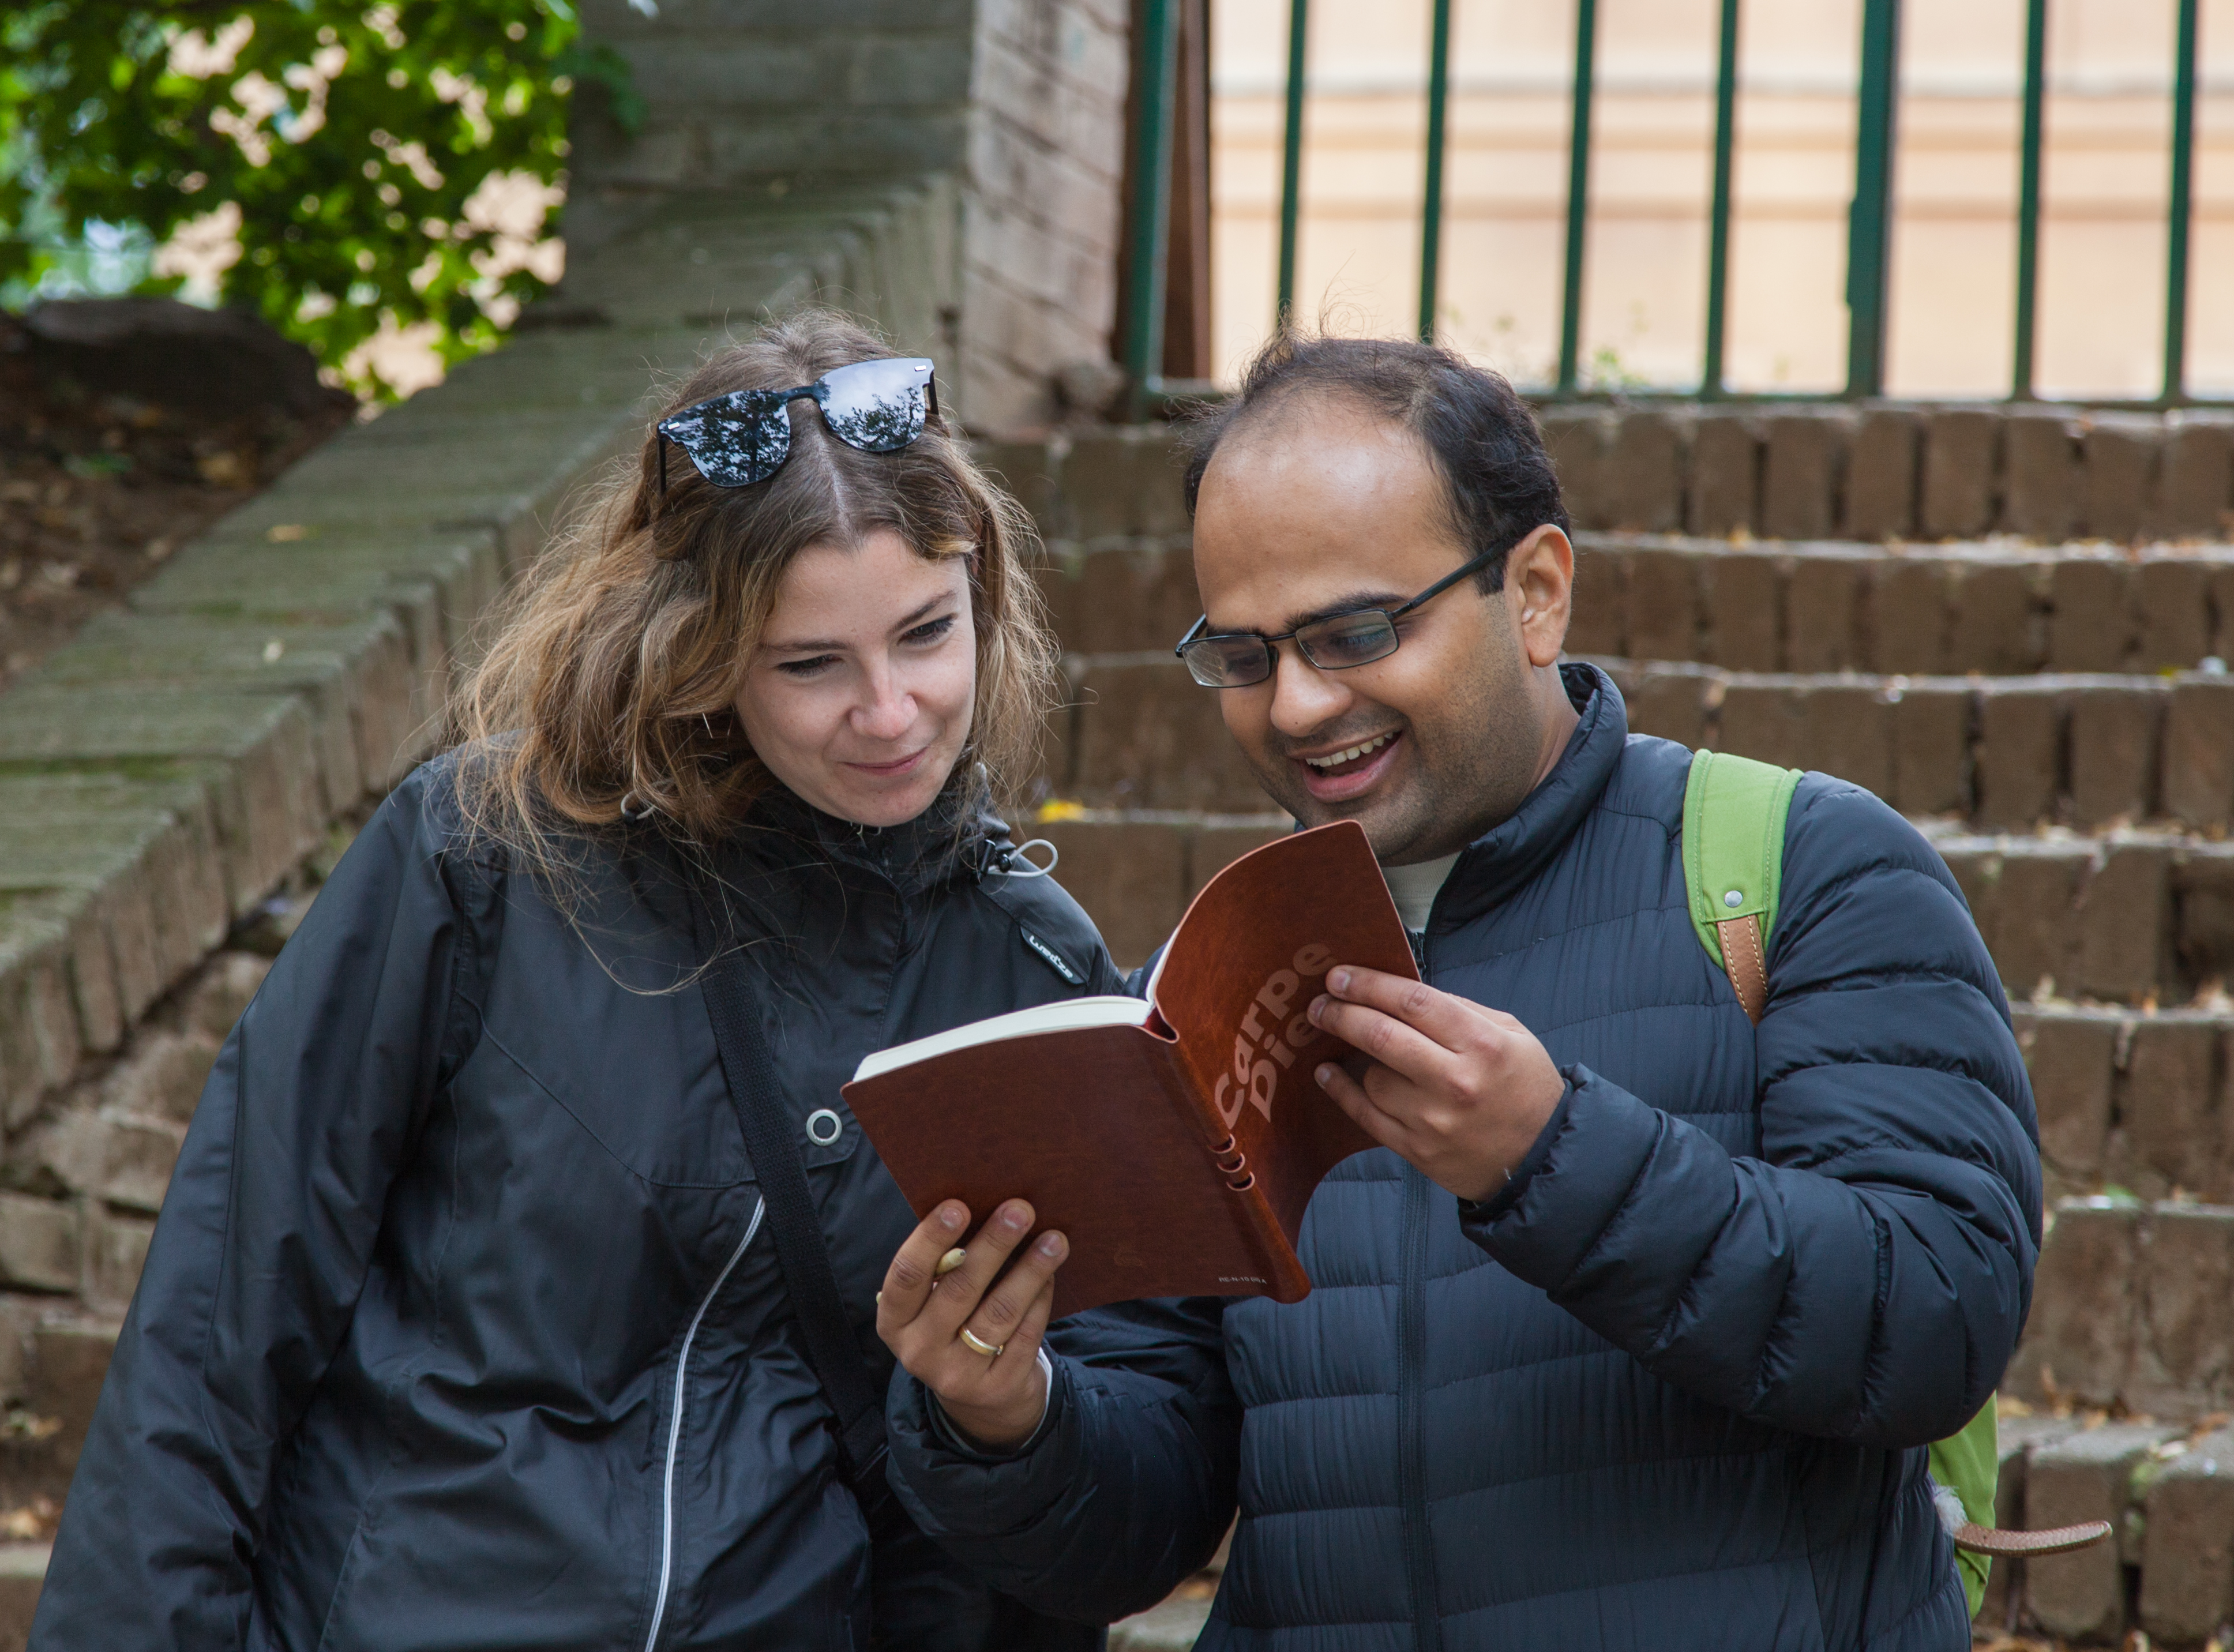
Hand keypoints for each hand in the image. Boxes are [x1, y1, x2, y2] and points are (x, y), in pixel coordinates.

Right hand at [877, 1198, 1067, 1450]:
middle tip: (1020, 1209)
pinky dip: (1040, 1300)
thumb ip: (946, 1264)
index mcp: (895, 1321)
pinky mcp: (997, 1387)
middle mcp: (919, 1351)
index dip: (930, 1238)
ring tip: (1053, 1239)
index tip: (959, 1205)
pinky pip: (1025, 1335)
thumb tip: (985, 1205)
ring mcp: (957, 1375)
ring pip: (999, 1313)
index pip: (907, 1275)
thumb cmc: (954, 1322)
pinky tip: (1051, 1273)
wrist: (977, 1395)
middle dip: (993, 1245)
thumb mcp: (933, 1301)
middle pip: (959, 1290)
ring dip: (1029, 1270)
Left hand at [1307, 965, 1565, 1201]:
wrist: (1540, 1156)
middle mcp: (1455, 1081)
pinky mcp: (1417, 1150)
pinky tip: (1327, 1073)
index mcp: (1482, 1044)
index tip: (1339, 976)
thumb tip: (1401, 991)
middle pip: (1382, 1036)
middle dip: (1342, 1013)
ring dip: (1352, 1054)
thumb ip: (1459, 1009)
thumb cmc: (1524, 1086)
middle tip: (1320, 1003)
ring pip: (1372, 1077)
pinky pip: (1365, 1116)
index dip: (1370, 984)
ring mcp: (1433, 1120)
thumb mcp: (1510, 1033)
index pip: (1413, 1002)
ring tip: (1344, 1040)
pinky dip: (1340, 1091)